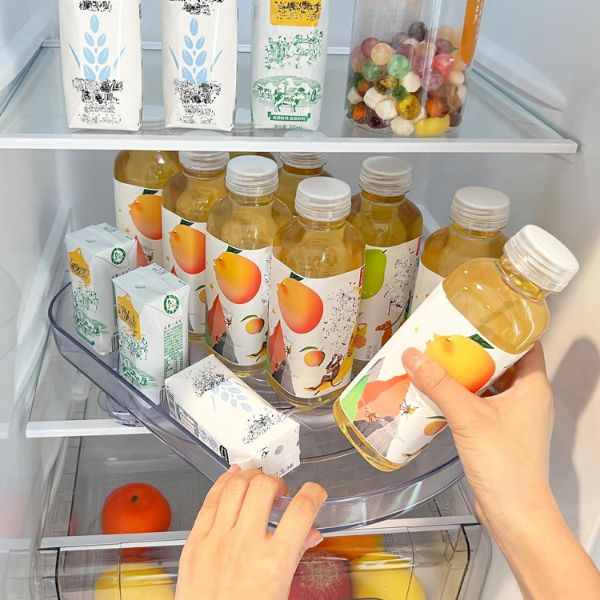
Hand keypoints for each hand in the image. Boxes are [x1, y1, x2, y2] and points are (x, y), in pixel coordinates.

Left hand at [176, 466, 326, 599]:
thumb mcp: (281, 591)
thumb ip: (295, 555)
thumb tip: (310, 533)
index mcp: (273, 563)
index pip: (301, 510)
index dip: (313, 493)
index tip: (314, 492)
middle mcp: (245, 546)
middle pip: (264, 487)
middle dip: (277, 482)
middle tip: (280, 491)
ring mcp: (217, 540)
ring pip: (235, 486)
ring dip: (251, 477)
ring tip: (257, 483)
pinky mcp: (195, 541)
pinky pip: (209, 499)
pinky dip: (223, 482)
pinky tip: (231, 479)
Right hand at [403, 343, 599, 598]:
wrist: (512, 511)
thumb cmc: (506, 466)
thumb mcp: (468, 417)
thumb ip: (440, 385)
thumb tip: (414, 356)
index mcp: (533, 387)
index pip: (526, 344)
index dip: (505, 328)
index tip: (479, 315)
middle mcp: (527, 398)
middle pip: (503, 362)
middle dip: (475, 349)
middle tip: (448, 335)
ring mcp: (514, 415)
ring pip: (489, 383)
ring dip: (466, 373)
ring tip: (439, 359)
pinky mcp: (499, 431)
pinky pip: (480, 402)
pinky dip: (462, 394)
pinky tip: (439, 391)